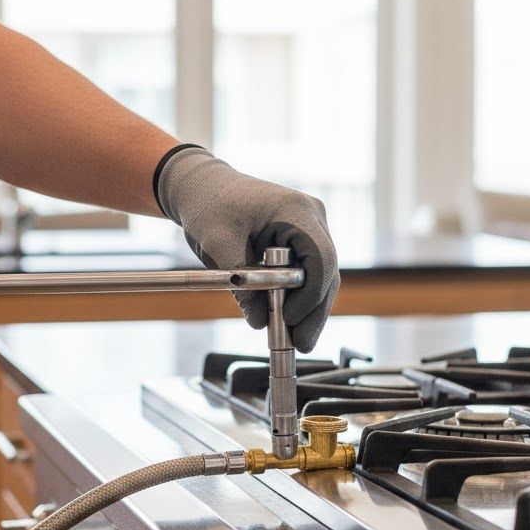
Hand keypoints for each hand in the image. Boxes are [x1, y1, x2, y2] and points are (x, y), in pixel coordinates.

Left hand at [157, 147, 338, 351]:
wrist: (203, 186)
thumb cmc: (209, 205)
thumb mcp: (218, 245)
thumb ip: (241, 285)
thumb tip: (260, 323)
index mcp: (296, 211)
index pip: (320, 258)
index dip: (310, 295)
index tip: (290, 320)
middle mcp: (311, 217)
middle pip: (326, 272)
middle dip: (314, 311)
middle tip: (301, 344)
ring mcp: (309, 228)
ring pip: (320, 276)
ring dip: (308, 309)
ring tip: (296, 340)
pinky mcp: (300, 241)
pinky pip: (307, 274)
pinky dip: (298, 298)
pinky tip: (289, 323)